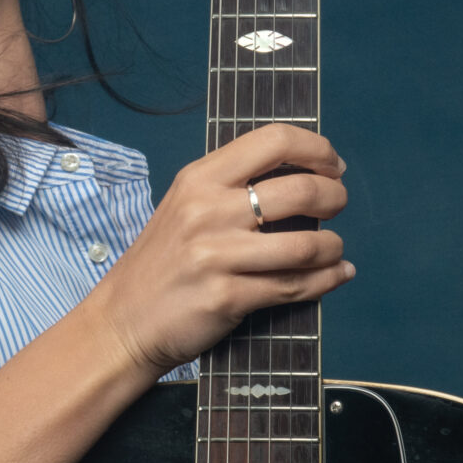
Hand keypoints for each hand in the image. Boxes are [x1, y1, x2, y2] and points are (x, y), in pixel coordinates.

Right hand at [82, 123, 352, 378]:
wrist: (123, 321)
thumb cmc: (162, 262)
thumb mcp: (186, 205)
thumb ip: (233, 186)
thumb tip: (304, 174)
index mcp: (199, 178)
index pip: (273, 141)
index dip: (315, 149)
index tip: (332, 164)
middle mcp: (207, 210)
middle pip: (299, 190)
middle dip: (333, 196)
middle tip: (338, 204)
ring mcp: (217, 255)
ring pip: (305, 245)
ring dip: (332, 246)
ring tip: (334, 248)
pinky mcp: (227, 297)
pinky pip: (294, 287)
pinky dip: (326, 280)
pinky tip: (337, 273)